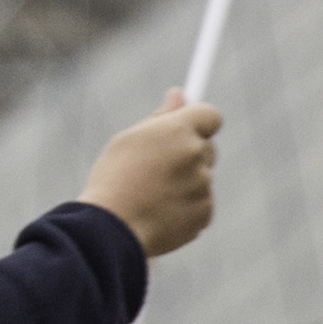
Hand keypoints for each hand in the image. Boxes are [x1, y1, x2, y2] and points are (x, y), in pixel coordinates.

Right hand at [81, 90, 219, 259]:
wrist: (112, 229)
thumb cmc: (114, 180)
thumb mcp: (130, 139)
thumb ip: (161, 116)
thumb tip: (180, 93)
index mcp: (178, 129)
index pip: (210, 115)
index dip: (199, 122)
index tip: (186, 130)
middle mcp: (196, 154)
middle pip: (207, 147)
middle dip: (189, 154)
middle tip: (159, 168)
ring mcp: (203, 185)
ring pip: (202, 178)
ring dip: (186, 183)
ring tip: (152, 195)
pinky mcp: (205, 213)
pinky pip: (201, 204)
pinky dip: (187, 207)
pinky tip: (160, 213)